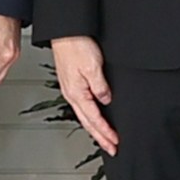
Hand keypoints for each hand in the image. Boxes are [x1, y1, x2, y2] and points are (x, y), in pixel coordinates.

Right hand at [52, 33, 118, 156]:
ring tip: (104, 138)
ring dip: (96, 128)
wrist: (65, 31)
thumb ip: (100, 86)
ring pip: (85, 115)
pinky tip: (94, 117)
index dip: (106, 132)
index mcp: (76, 93)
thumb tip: (106, 100)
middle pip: (88, 122)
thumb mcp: (93, 67)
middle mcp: (72, 94)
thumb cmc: (75, 45)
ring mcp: (71, 89)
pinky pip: (83, 105)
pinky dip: (90, 116)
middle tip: (111, 148)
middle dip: (100, 137)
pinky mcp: (72, 82)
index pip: (94, 119)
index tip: (115, 142)